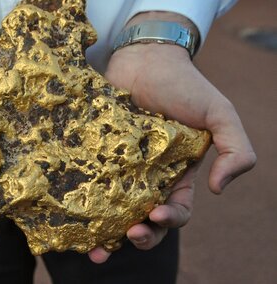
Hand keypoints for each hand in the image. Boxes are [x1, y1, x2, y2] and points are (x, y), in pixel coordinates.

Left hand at [86, 40, 255, 262]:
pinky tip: (70, 220)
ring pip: (111, 211)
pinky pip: (87, 184)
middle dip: (137, 237)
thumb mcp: (220, 114)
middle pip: (142, 220)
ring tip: (93, 250)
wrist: (143, 57)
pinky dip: (80, 205)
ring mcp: (118, 167)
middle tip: (126, 237)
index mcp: (177, 174)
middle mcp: (146, 176)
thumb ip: (235, 149)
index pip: (176, 210)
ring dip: (105, 235)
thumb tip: (219, 189)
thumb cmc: (182, 84)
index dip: (169, 221)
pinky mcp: (94, 155)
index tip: (156, 216)